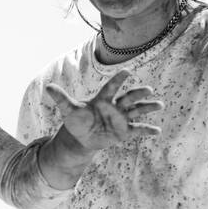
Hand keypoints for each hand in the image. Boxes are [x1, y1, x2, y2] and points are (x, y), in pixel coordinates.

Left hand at [45, 70, 162, 153]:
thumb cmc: (77, 120)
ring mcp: (121, 118)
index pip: (111, 87)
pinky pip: (137, 129)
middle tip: (148, 89)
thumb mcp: (69, 110)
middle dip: (138, 94)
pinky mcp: (124, 131)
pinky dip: (147, 130)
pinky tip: (157, 131)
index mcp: (102, 99)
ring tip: (159, 104)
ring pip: (137, 111)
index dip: (118, 80)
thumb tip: (47, 87)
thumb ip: (61, 98)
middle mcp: (115, 106)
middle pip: (128, 98)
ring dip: (148, 107)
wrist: (83, 137)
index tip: (127, 71)